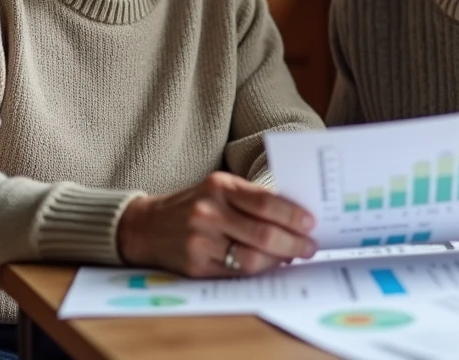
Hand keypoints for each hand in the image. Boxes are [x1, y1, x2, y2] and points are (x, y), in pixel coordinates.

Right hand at [116, 171, 317, 276]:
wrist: (146, 226)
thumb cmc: (193, 205)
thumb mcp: (219, 189)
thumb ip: (252, 199)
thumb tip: (294, 219)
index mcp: (219, 186)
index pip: (266, 201)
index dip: (293, 215)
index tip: (311, 223)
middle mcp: (209, 212)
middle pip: (264, 233)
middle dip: (294, 243)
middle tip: (310, 246)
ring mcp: (201, 240)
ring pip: (252, 258)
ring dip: (280, 260)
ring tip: (293, 257)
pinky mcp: (196, 265)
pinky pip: (236, 273)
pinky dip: (259, 271)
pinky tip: (270, 265)